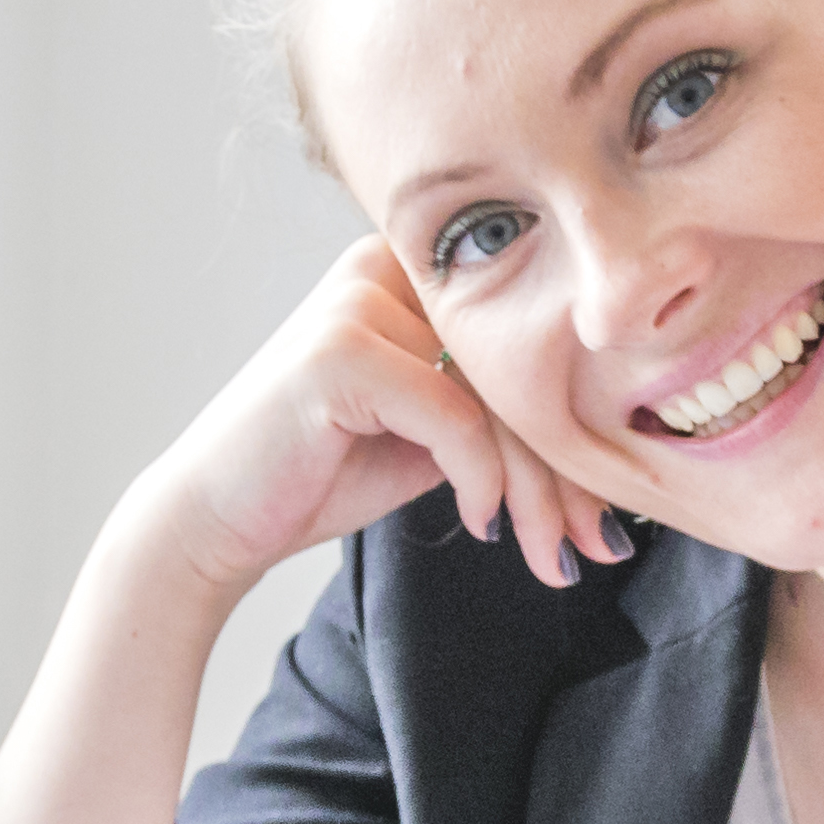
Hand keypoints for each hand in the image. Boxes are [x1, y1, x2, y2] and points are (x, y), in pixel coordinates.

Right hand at [135, 234, 626, 606]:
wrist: (216, 518)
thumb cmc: (320, 474)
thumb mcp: (430, 432)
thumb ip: (497, 408)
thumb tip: (607, 437)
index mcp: (409, 272)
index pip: (523, 345)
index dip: (573, 429)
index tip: (607, 511)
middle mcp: (385, 268)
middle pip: (517, 368)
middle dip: (567, 469)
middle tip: (597, 544)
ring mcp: (359, 300)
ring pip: (496, 397)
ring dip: (537, 490)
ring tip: (552, 556)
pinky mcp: (340, 349)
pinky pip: (454, 417)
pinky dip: (481, 479)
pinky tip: (478, 523)